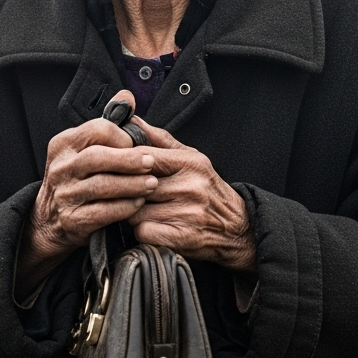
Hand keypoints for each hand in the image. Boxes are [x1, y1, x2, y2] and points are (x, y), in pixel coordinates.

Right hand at [15, 91, 156, 299]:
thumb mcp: (83, 147)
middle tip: (152, 162)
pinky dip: (123, 207)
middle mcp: (61, 167)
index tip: (136, 143)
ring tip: (152, 184)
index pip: (95, 130)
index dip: (120, 135)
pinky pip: (102, 212)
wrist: (49, 219)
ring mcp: (64, 194)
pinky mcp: (72, 219)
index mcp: (63, 144)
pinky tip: (138, 203)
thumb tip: (127, 96)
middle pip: (97, 157)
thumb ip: (107, 123)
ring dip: (131, 184)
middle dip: (129, 160)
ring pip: (102, 186)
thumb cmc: (76, 177)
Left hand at [126, 119, 256, 272]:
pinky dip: (143, 231)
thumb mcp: (191, 158)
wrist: (238, 227)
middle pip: (136, 185)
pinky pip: (144, 231)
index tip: (118, 166)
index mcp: (190, 163)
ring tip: (144, 210)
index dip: (125, 162)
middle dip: (127, 189)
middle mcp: (190, 186)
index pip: (143, 156)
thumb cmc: (207, 189)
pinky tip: (152, 226)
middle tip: (130, 192)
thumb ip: (160, 139)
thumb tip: (133, 119)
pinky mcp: (183, 237)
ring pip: (136, 210)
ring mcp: (188, 213)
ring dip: (133, 212)